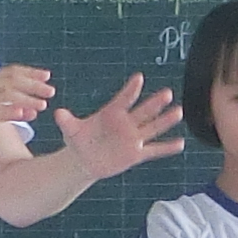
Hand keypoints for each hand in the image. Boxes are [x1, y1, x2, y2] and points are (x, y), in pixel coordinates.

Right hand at [0, 64, 57, 137]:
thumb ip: (6, 106)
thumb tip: (30, 109)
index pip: (11, 71)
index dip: (30, 72)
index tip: (47, 75)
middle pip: (11, 80)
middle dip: (33, 84)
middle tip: (51, 91)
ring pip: (5, 95)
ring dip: (25, 99)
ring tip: (42, 105)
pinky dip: (9, 112)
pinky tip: (23, 115)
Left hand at [50, 73, 185, 179]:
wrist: (84, 160)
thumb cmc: (78, 140)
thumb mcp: (71, 131)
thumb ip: (67, 122)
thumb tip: (57, 113)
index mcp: (112, 113)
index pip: (124, 99)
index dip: (131, 89)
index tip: (139, 77)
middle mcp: (126, 123)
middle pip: (143, 111)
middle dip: (155, 103)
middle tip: (167, 92)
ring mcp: (133, 138)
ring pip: (152, 128)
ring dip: (165, 121)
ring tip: (178, 112)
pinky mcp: (136, 154)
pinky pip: (154, 150)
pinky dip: (166, 148)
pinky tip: (180, 143)